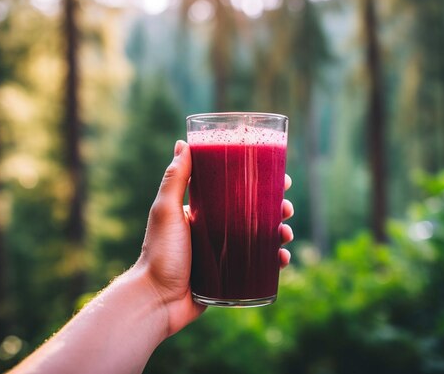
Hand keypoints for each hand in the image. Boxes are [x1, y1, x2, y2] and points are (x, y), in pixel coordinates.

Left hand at [136, 140, 294, 335]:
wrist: (156, 300)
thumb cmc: (159, 253)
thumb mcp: (166, 211)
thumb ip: (175, 178)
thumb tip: (182, 142)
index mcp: (203, 212)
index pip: (237, 191)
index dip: (261, 184)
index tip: (280, 179)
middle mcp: (216, 230)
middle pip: (255, 214)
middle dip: (276, 209)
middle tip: (287, 208)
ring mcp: (225, 253)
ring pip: (261, 238)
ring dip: (279, 233)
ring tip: (285, 234)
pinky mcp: (230, 276)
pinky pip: (258, 265)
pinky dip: (274, 260)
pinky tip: (282, 259)